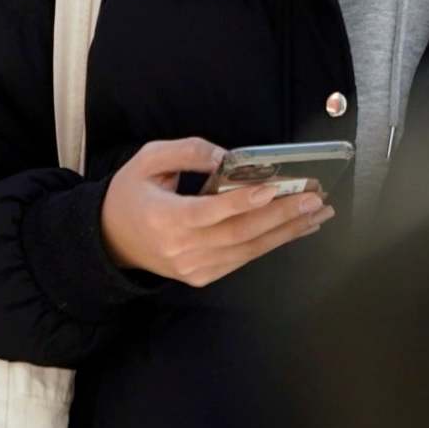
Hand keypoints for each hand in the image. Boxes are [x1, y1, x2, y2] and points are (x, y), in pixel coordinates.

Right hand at [99, 138, 333, 287]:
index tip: (272, 188)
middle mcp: (180, 249)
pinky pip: (243, 259)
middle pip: (238, 233)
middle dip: (280, 216)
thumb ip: (185, 151)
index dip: (241, 202)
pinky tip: (295, 229)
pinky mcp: (203, 276)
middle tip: (313, 199)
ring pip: (247, 250)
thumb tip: (224, 157)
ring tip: (317, 214)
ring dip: (286, 231)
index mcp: (162, 218)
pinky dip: (271, 243)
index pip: (208, 213)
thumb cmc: (131, 194)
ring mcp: (193, 268)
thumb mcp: (147, 160)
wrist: (111, 240)